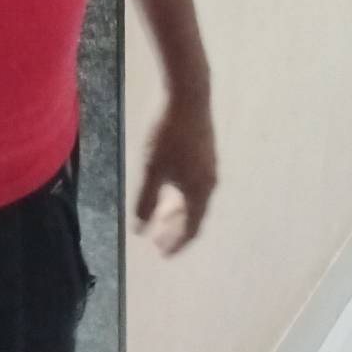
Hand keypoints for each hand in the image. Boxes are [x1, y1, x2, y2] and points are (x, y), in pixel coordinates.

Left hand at [135, 93, 216, 254]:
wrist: (189, 98)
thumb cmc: (169, 136)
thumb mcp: (153, 170)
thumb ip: (147, 200)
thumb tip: (141, 228)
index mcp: (199, 191)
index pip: (192, 228)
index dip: (178, 242)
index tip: (164, 253)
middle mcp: (209, 183)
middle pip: (194, 214)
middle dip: (175, 229)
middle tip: (158, 239)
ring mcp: (210, 167)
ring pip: (194, 198)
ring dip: (177, 211)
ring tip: (159, 215)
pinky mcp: (206, 154)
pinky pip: (195, 184)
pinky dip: (181, 194)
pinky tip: (167, 185)